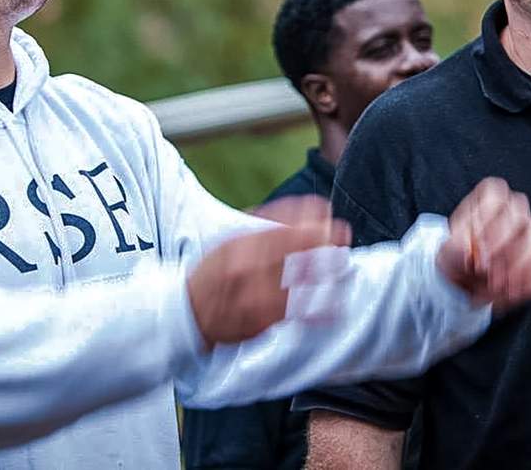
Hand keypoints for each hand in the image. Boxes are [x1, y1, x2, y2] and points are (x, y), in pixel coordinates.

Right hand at [188, 196, 349, 345]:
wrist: (185, 316)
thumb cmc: (210, 276)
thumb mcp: (228, 243)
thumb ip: (259, 229)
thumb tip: (295, 212)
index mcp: (239, 247)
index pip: (280, 226)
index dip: (308, 216)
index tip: (327, 209)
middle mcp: (247, 269)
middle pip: (294, 251)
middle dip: (324, 239)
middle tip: (344, 232)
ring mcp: (254, 297)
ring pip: (299, 282)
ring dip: (327, 271)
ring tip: (345, 263)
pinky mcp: (260, 321)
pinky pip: (295, 314)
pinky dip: (318, 311)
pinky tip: (336, 306)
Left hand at [436, 177, 530, 311]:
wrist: (465, 278)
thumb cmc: (458, 256)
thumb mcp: (448, 249)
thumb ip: (456, 247)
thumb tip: (467, 251)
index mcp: (492, 198)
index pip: (498, 200)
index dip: (490, 225)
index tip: (479, 248)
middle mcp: (516, 212)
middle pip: (521, 222)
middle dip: (502, 252)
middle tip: (485, 271)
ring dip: (513, 272)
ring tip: (493, 285)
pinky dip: (527, 286)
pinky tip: (509, 292)